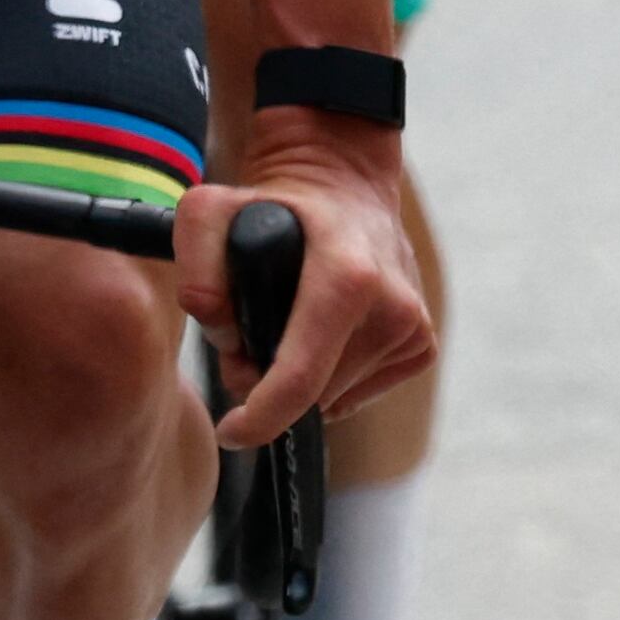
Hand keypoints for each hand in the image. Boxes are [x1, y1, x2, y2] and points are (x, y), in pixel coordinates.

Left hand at [177, 110, 432, 448]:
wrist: (343, 186)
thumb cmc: (273, 203)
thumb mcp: (211, 210)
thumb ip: (196, 265)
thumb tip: (219, 328)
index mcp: (348, 277)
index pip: (302, 376)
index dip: (261, 416)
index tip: (232, 432)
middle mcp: (393, 306)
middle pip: (312, 392)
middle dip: (269, 384)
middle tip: (248, 340)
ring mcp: (414, 328)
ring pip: (334, 397)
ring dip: (301, 379)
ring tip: (287, 324)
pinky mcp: (422, 344)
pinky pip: (359, 390)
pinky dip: (331, 376)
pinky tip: (323, 332)